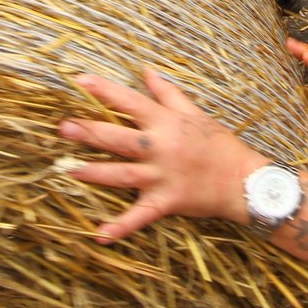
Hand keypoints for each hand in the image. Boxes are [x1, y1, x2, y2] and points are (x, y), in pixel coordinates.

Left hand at [60, 69, 269, 241]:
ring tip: (68, 170)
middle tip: (63, 127)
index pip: (131, 102)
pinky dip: (120, 227)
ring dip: (95, 173)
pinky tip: (99, 235)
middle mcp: (161, 148)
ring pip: (122, 174)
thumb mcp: (195, 113)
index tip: (79, 81)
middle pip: (120, 138)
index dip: (105, 90)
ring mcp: (162, 177)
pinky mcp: (166, 202)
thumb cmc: (220, 144)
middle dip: (90, 132)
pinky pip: (140, 216)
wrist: (245, 181)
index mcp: (167, 123)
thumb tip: (146, 71)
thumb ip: (167, 93)